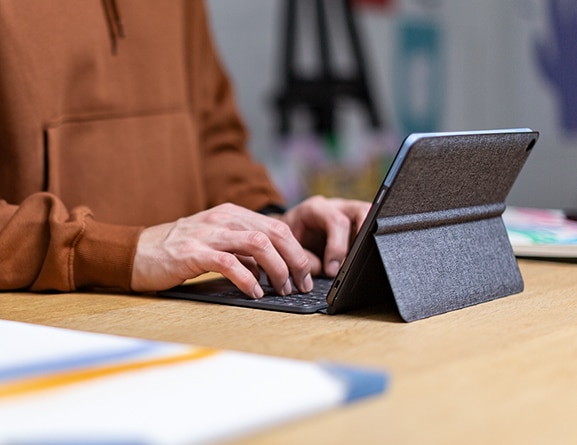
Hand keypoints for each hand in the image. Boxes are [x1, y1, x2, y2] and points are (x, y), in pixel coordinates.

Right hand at [131, 203, 312, 297]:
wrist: (136, 252)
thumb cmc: (178, 251)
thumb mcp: (216, 241)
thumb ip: (242, 249)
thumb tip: (273, 268)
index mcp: (232, 214)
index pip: (277, 227)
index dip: (297, 251)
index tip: (305, 273)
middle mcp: (224, 218)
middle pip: (274, 234)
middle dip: (295, 261)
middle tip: (302, 284)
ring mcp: (208, 233)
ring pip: (258, 245)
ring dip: (277, 270)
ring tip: (282, 289)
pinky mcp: (193, 252)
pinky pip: (230, 264)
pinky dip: (248, 280)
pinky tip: (255, 293)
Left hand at [279, 195, 369, 276]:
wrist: (283, 235)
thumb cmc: (286, 240)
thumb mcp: (288, 248)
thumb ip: (305, 258)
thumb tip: (329, 270)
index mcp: (314, 209)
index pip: (335, 221)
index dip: (338, 247)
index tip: (332, 270)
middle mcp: (334, 206)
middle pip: (360, 211)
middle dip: (360, 239)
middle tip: (352, 264)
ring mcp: (347, 212)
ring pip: (369, 214)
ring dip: (368, 236)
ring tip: (361, 259)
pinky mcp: (356, 222)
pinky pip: (371, 226)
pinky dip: (369, 241)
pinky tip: (362, 256)